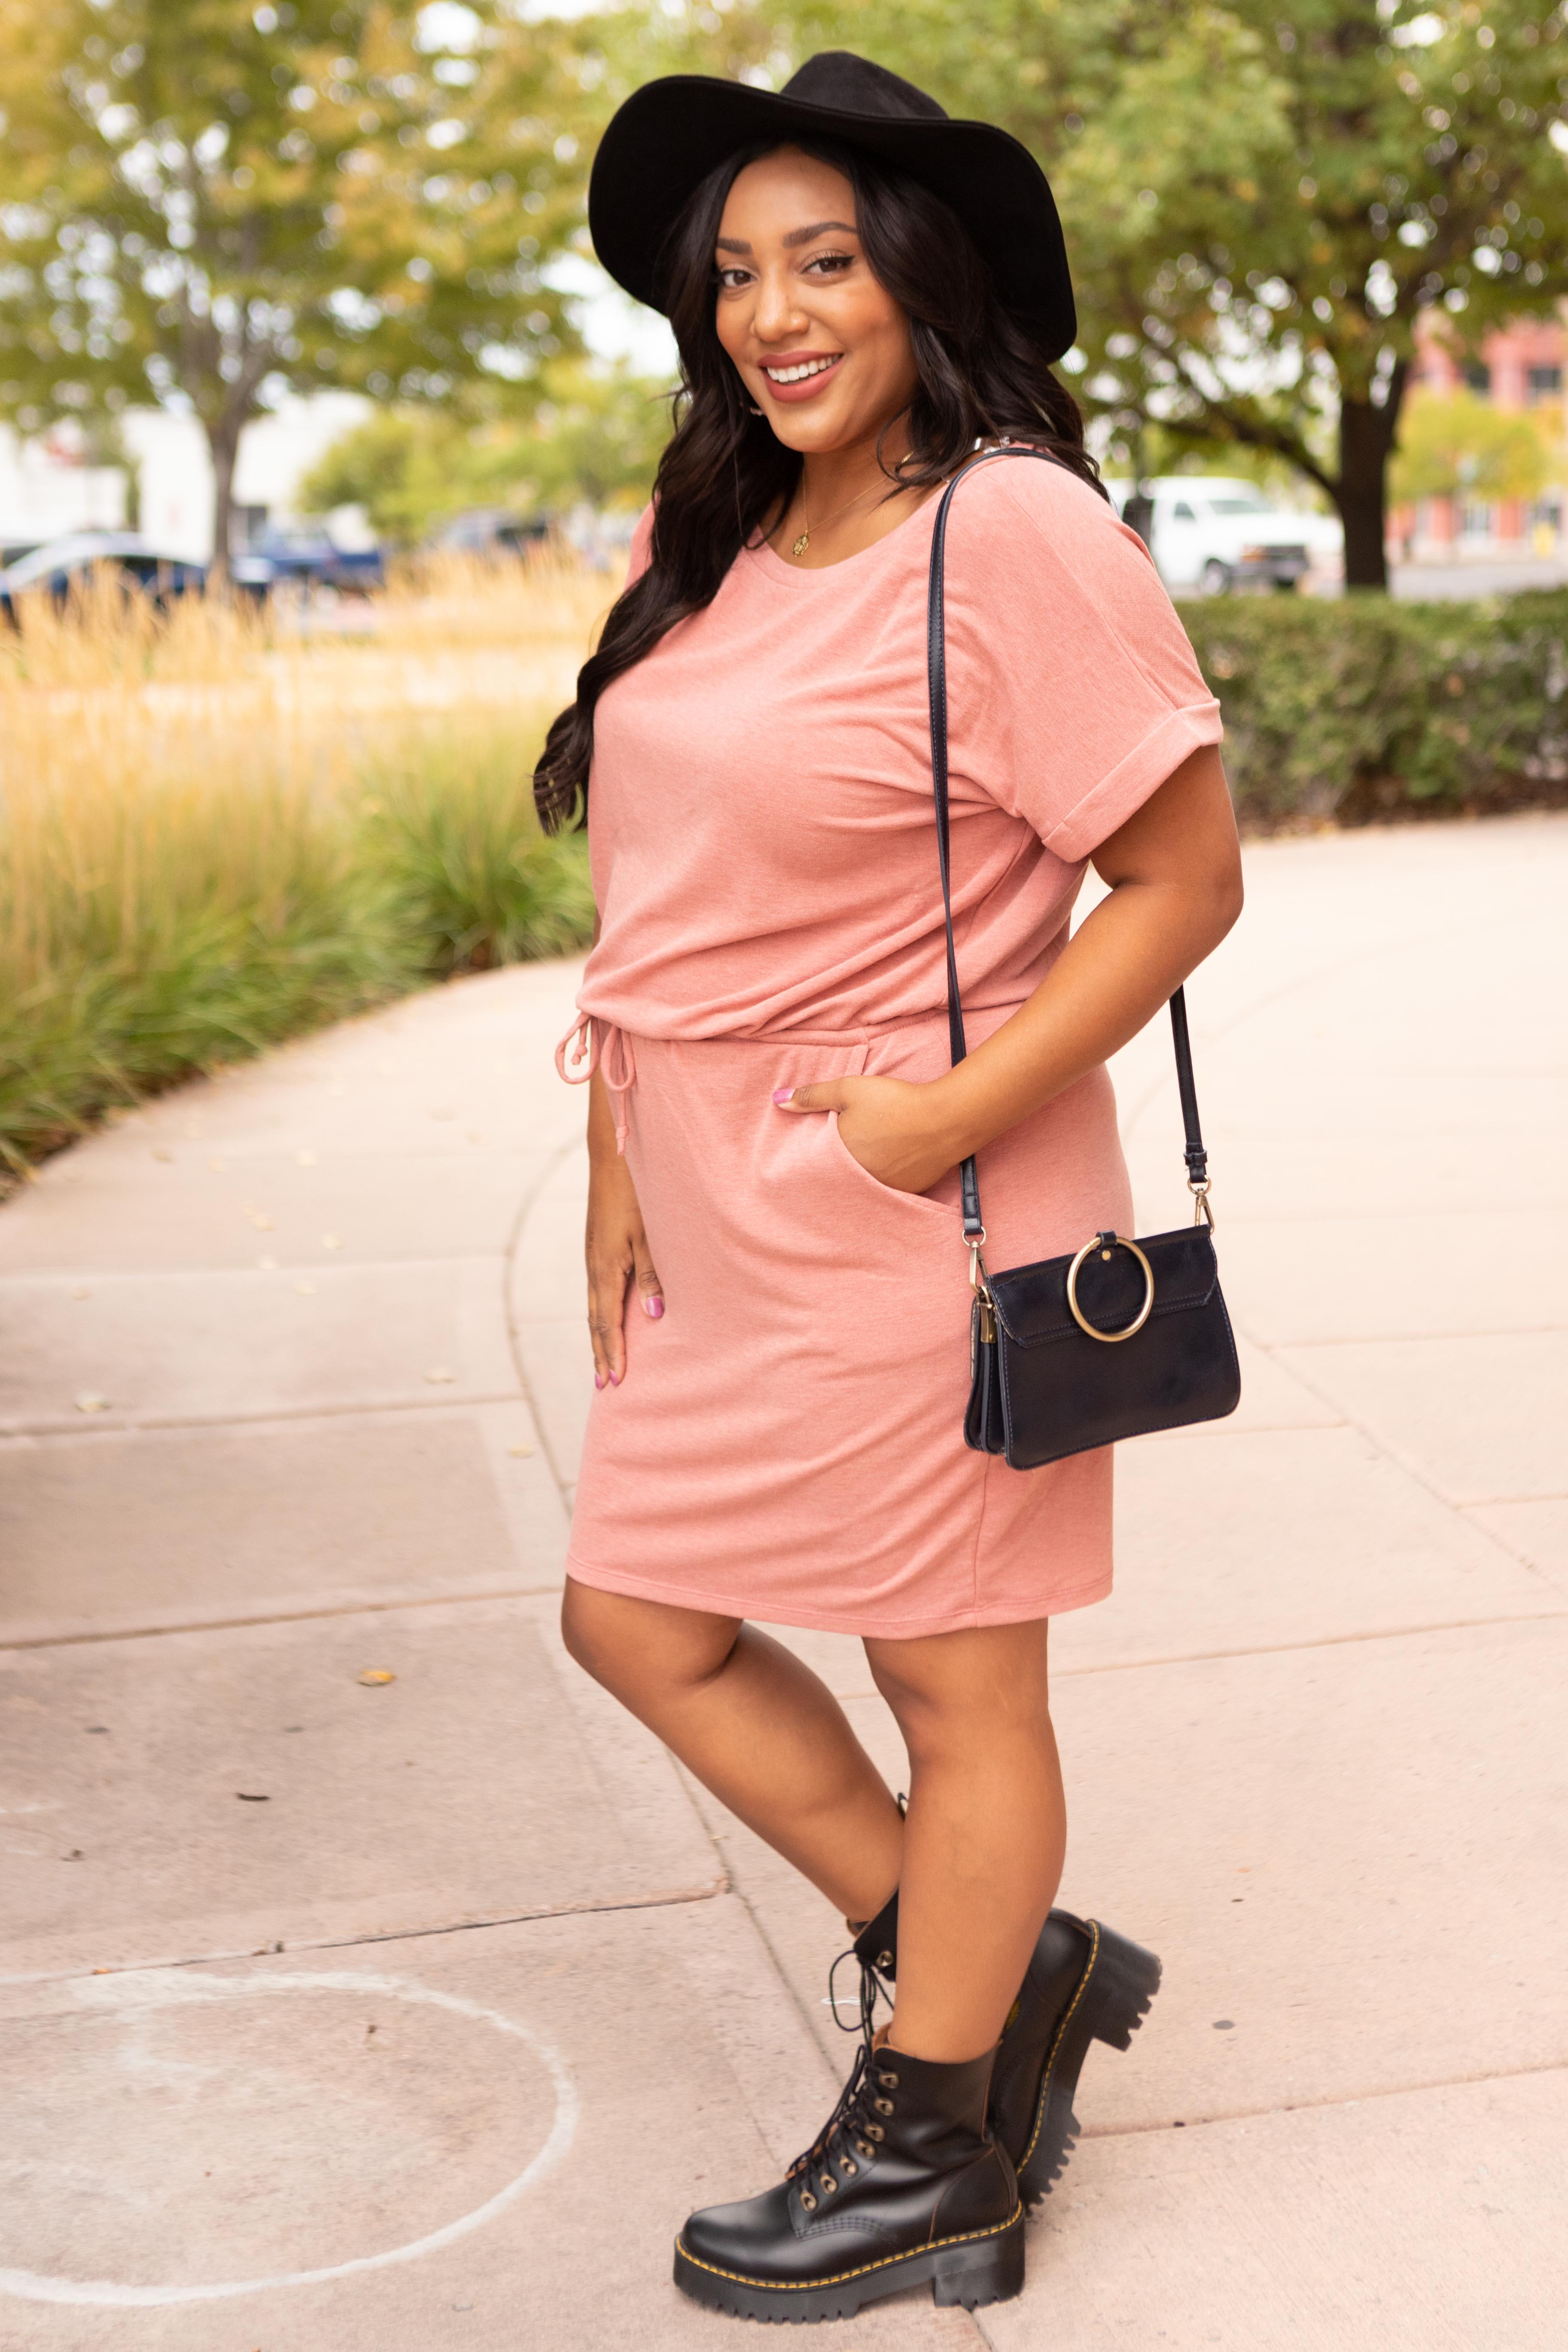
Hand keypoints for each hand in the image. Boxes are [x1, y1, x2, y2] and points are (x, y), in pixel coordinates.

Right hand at [585, 1141, 663, 1387]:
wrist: (613, 1157)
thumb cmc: (636, 1193)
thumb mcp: (649, 1234)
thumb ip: (653, 1274)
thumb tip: (654, 1315)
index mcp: (605, 1268)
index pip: (607, 1322)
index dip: (612, 1352)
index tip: (616, 1380)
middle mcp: (594, 1266)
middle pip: (596, 1321)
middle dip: (600, 1353)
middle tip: (604, 1386)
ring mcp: (593, 1257)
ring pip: (595, 1307)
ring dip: (599, 1337)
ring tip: (603, 1362)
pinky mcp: (598, 1247)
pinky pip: (598, 1291)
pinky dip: (602, 1314)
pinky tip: (608, 1320)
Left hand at [773, 1073, 959, 1195]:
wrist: (947, 1119)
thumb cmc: (895, 1101)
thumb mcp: (849, 1089)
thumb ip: (813, 1096)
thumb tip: (777, 1100)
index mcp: (841, 1158)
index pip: (818, 1161)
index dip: (819, 1151)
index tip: (822, 1143)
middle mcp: (859, 1180)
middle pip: (842, 1174)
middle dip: (840, 1163)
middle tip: (853, 1144)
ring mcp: (885, 1188)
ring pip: (865, 1181)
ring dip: (864, 1171)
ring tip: (874, 1150)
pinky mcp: (909, 1191)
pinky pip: (889, 1186)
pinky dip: (886, 1175)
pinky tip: (893, 1160)